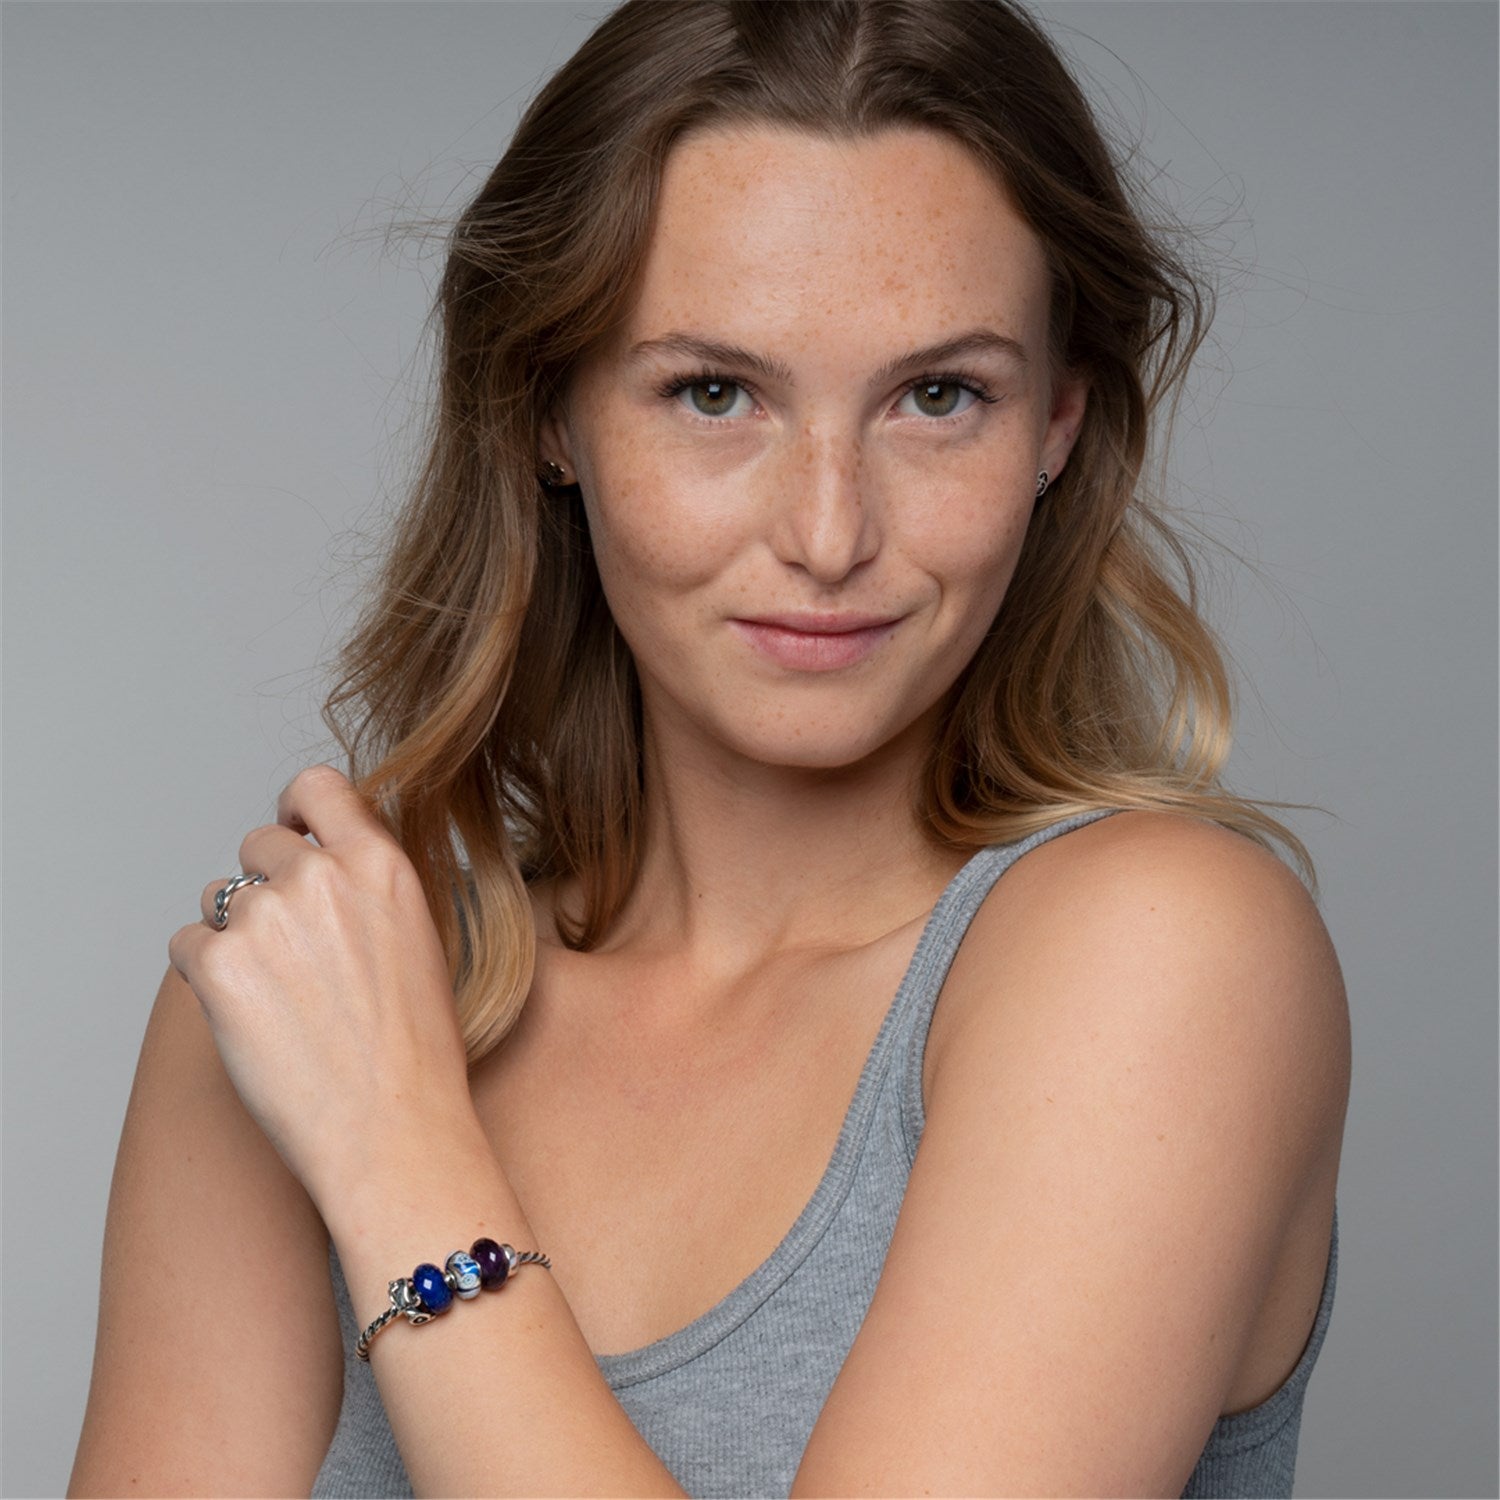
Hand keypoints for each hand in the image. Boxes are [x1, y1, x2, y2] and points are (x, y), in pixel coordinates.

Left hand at [168, 764, 478, 1214]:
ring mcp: (265, 918)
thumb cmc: (416, 1052)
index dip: (298, 811)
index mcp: (381, 863)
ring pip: (219, 898)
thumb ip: (373, 884)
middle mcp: (321, 876)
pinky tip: (248, 1019)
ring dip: (235, 933)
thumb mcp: (422, 938)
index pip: (316, 786)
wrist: (393, 1131)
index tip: (296, 836)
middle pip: (260, 844)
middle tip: (289, 951)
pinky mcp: (217, 966)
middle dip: (266, 887)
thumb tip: (328, 857)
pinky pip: (186, 945)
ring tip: (276, 996)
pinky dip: (207, 978)